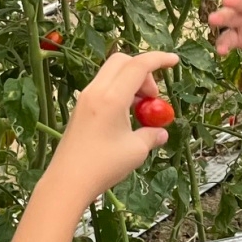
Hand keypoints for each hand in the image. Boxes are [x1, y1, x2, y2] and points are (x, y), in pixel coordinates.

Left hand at [43, 49, 178, 198]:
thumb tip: (161, 132)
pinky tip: (124, 117)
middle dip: (143, 71)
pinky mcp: (80, 108)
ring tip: (140, 112)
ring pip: (111, 73)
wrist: (67, 182)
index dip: (159, 59)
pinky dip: (119, 92)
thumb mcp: (136, 150)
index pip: (138, 65)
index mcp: (112, 97)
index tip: (174, 61)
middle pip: (122, 61)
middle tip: (152, 98)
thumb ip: (151, 135)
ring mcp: (85, 98)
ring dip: (130, 82)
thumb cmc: (103, 166)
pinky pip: (103, 87)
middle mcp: (96, 91)